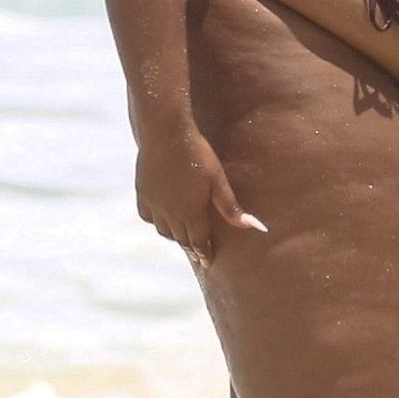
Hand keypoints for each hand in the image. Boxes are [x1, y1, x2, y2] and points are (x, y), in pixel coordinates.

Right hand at [134, 125, 264, 267]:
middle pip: (181, 238)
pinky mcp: (142, 192)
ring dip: (173, 236)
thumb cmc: (197, 154)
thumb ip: (231, 207)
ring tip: (182, 237)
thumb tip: (255, 227)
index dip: (204, 253)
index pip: (198, 241)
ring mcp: (154, 204)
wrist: (165, 133)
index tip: (208, 263)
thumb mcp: (218, 180)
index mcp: (190, 213)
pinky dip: (156, 222)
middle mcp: (170, 214)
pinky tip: (161, 220)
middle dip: (191, 247)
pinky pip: (147, 216)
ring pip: (163, 230)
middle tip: (198, 255)